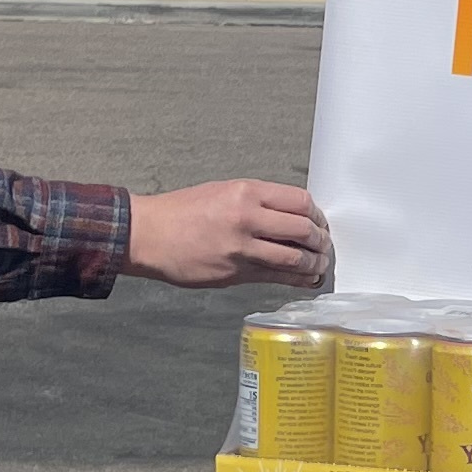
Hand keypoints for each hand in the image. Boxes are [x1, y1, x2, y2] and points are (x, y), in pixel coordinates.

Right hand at [126, 179, 332, 289]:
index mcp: (246, 192)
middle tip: (323, 244)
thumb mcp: (222, 191)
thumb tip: (289, 215)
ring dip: (314, 263)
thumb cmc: (181, 211)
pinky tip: (306, 279)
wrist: (148, 235)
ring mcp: (242, 249)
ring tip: (319, 264)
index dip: (316, 214)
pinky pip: (276, 278)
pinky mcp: (236, 274)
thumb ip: (257, 201)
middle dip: (320, 240)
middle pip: (303, 230)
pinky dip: (297, 280)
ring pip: (294, 258)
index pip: (299, 201)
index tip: (319, 221)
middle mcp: (247, 218)